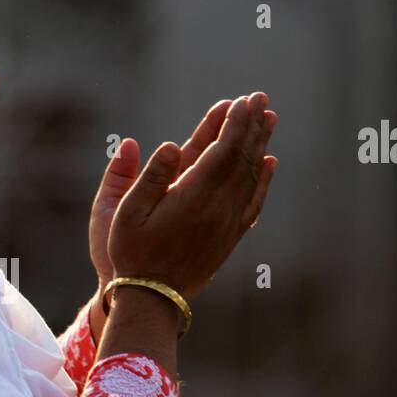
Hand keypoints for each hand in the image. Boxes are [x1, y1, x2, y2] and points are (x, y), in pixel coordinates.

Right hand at [107, 93, 277, 301]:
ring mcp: (228, 223)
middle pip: (243, 158)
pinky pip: (254, 201)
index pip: (223, 150)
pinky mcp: (230, 237)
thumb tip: (174, 145)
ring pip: (252, 176)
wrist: (153, 299)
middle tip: (261, 98)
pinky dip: (264, 178)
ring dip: (260, 145)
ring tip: (268, 120)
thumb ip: (151, 176)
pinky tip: (269, 163)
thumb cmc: (132, 254)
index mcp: (194, 196)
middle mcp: (218, 207)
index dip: (235, 122)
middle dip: (251, 125)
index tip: (243, 99)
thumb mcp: (127, 212)